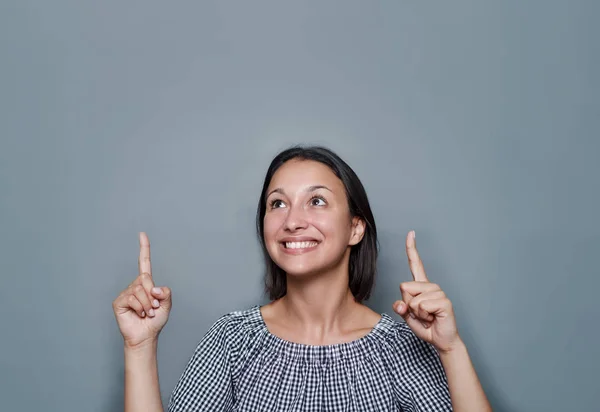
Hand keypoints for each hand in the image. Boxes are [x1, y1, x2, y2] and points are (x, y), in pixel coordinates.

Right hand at [112, 232, 171, 348]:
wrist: (145, 336)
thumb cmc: (155, 321)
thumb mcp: (167, 305)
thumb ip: (165, 293)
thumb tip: (153, 287)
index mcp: (146, 283)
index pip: (144, 262)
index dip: (144, 248)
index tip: (142, 234)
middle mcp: (135, 285)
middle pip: (145, 279)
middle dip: (152, 294)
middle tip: (153, 308)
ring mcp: (126, 292)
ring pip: (139, 290)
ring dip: (147, 304)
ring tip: (146, 313)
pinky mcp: (119, 301)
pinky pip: (132, 298)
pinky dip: (140, 308)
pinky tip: (138, 314)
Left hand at [393, 231, 460, 353]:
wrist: (441, 341)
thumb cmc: (426, 326)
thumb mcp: (407, 316)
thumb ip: (400, 308)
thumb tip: (399, 303)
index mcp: (421, 286)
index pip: (415, 264)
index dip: (412, 248)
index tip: (411, 233)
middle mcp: (430, 286)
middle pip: (404, 287)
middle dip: (407, 305)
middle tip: (420, 314)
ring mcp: (439, 292)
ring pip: (412, 299)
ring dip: (416, 313)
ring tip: (428, 317)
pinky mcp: (444, 301)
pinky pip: (422, 306)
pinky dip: (423, 316)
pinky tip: (433, 319)